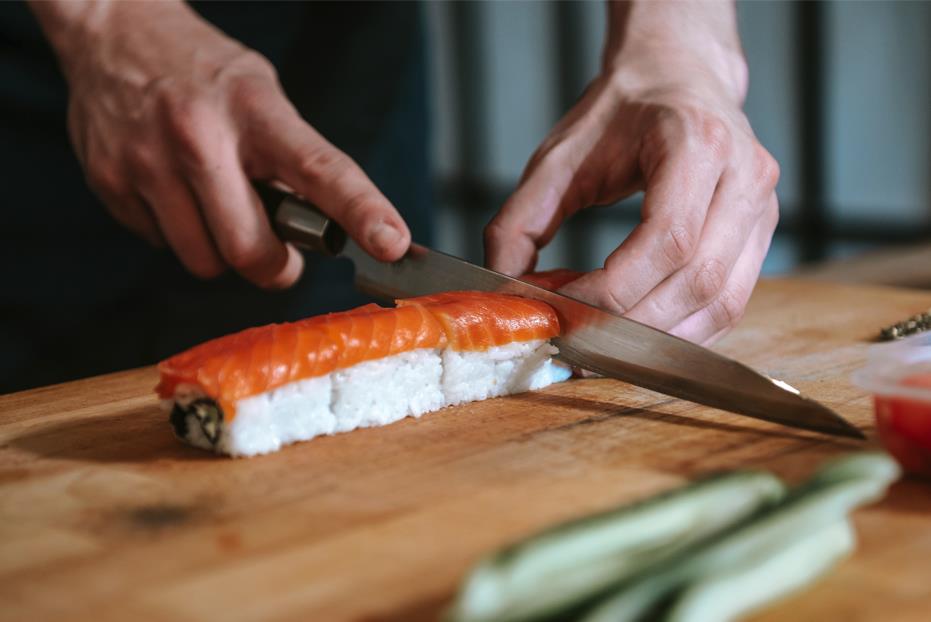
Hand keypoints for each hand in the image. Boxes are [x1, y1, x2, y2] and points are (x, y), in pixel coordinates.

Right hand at [33, 1, 408, 287]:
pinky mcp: (109, 183)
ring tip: (217, 206)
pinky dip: (178, 234)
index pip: (320, 170)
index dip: (361, 211)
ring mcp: (147, 162)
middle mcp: (199, 135)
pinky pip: (162, 247)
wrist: (114, 32)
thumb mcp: (263, 96)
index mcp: (255, 110)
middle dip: (273, 266)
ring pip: (204, 261)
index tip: (392, 244)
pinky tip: (175, 193)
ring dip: (221, 252)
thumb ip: (292, 161)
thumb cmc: (206, 74)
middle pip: (249, 249)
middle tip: (279, 256)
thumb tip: (325, 234)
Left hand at [486, 5, 778, 344]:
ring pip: (720, 304)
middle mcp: (745, 177)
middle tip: (575, 342)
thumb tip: (505, 290)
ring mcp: (764, 208)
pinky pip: (729, 304)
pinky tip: (639, 336)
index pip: (666, 240)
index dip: (612, 291)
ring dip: (659, 341)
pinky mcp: (762, 235)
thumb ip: (520, 221)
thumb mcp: (557, 157)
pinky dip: (683, 333)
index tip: (562, 310)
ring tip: (602, 348)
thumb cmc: (619, 115)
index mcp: (697, 143)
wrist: (677, 76)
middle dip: (631, 325)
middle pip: (696, 281)